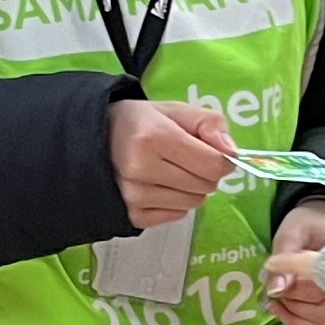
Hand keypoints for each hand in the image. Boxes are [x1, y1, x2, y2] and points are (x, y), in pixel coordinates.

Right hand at [106, 96, 235, 228]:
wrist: (93, 142)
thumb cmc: (138, 124)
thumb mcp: (174, 110)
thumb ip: (209, 123)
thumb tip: (232, 151)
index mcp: (153, 137)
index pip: (213, 164)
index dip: (223, 158)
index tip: (214, 151)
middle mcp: (140, 169)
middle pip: (206, 185)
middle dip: (206, 172)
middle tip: (186, 157)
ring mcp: (134, 196)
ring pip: (193, 202)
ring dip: (192, 188)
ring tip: (170, 170)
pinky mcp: (132, 215)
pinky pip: (177, 214)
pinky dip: (176, 201)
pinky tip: (159, 184)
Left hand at [263, 197, 324, 324]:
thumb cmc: (310, 223)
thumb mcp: (292, 231)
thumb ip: (284, 256)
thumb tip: (276, 290)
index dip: (298, 287)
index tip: (275, 284)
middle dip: (293, 301)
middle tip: (274, 289)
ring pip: (323, 320)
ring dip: (294, 314)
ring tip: (275, 300)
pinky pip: (323, 324)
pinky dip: (300, 321)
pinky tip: (283, 309)